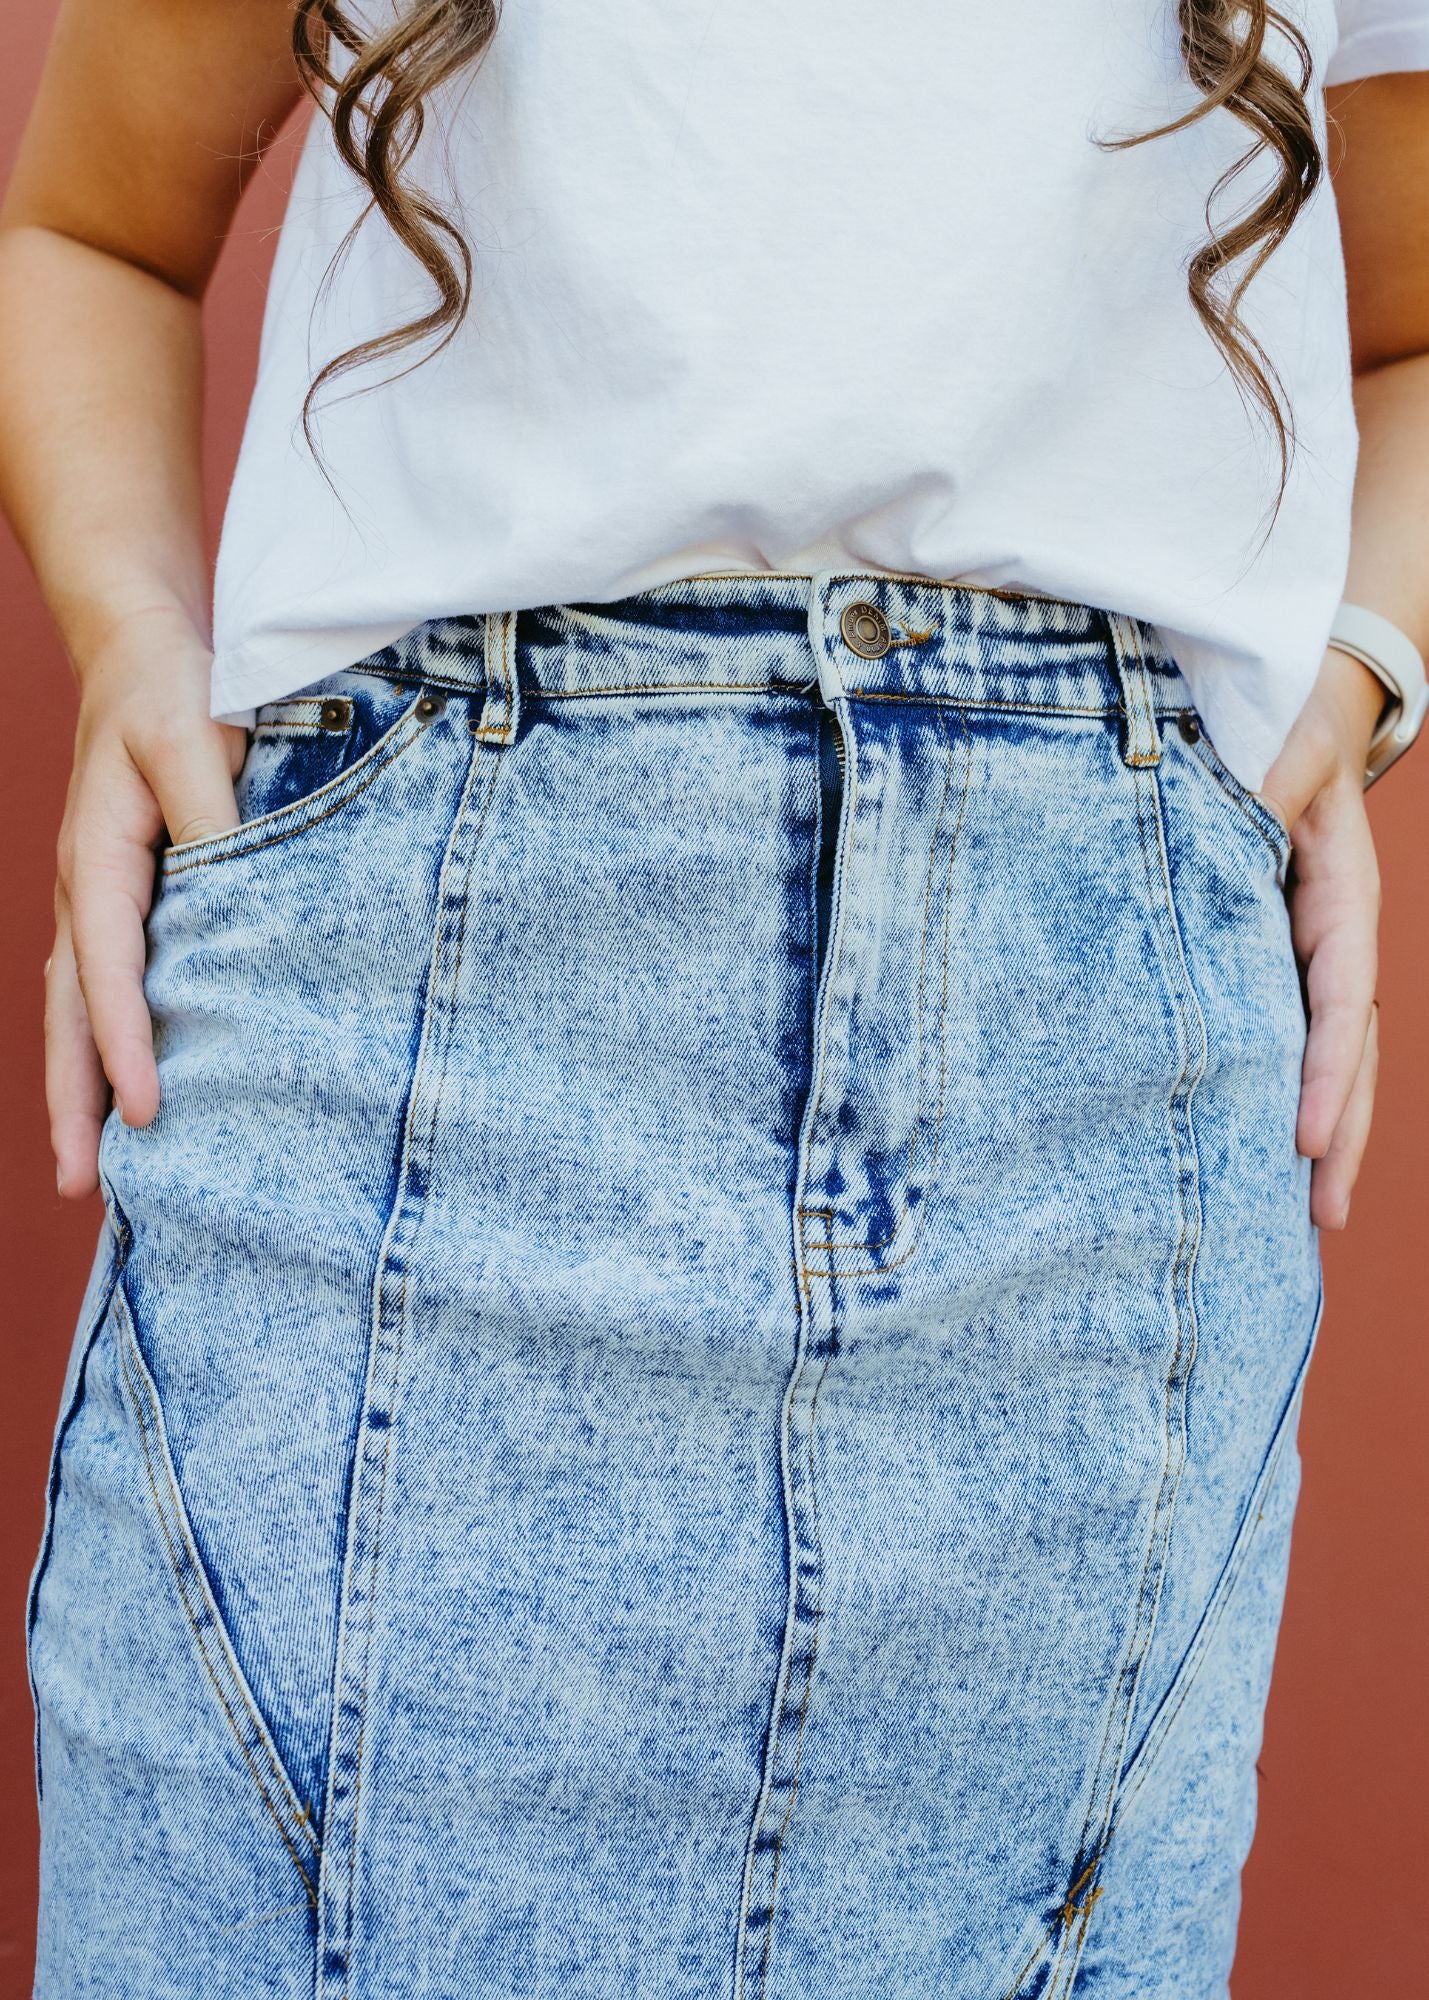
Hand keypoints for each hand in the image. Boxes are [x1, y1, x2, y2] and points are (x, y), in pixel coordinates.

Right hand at [47, 603, 245, 1199]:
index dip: (128, 1045)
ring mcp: (92, 904)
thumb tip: (232, 891)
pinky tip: (125, 1098)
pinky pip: (102, 991)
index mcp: (99, 861)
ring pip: (77, 1013)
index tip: (148, 1112)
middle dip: (75, 1101)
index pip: (111, 970)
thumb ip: (213, 818)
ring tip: (89, 1175)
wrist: (138, 652)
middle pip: (72, 1014)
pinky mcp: (118, 906)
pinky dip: (104, 1050)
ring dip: (80, 1090)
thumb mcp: (197, 740)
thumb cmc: (175, 691)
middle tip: (82, 1186)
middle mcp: (83, 894)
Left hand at [1257, 645, 1386, 1230]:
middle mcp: (1336, 938)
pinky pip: (1288, 1035)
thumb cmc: (1287, 723)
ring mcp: (1311, 954)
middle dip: (1342, 1134)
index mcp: (1343, 898)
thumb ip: (1273, 784)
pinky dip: (1286, 1093)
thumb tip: (1250, 812)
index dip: (1328, 1070)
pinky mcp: (1279, 958)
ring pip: (1329, 1057)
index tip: (1310, 1136)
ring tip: (1308, 1219)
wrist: (1300, 709)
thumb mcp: (1284, 747)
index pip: (1340, 999)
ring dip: (1325, 1133)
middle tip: (1321, 1217)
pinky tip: (1265, 1155)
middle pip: (1350, 1051)